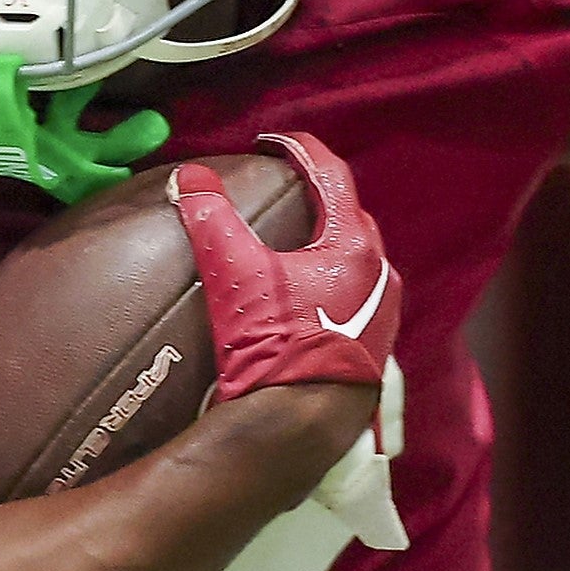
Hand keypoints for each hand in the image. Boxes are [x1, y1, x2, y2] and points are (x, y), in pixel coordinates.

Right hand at [169, 132, 400, 403]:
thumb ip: (211, 220)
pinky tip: (305, 298)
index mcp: (354, 248)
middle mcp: (380, 277)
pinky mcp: (371, 350)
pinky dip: (330, 282)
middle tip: (288, 188)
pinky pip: (354, 297)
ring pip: (357, 261)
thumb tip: (189, 178)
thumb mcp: (235, 277)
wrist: (301, 429)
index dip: (303, 150)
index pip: (333, 177)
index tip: (277, 141)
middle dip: (320, 197)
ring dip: (329, 243)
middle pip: (351, 219)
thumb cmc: (277, 349)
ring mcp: (381, 316)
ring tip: (296, 241)